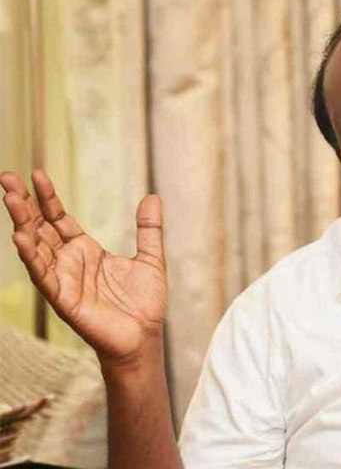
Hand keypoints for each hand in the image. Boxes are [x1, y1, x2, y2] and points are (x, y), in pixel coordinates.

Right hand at [1, 170, 167, 367]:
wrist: (144, 337)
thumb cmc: (143, 303)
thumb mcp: (150, 258)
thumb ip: (149, 228)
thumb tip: (153, 196)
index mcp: (86, 250)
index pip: (59, 218)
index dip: (48, 198)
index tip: (37, 174)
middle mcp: (69, 262)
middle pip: (40, 228)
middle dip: (23, 204)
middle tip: (7, 177)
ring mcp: (63, 280)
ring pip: (36, 248)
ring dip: (22, 224)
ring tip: (10, 199)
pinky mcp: (63, 299)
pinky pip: (43, 276)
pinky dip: (31, 257)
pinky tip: (20, 238)